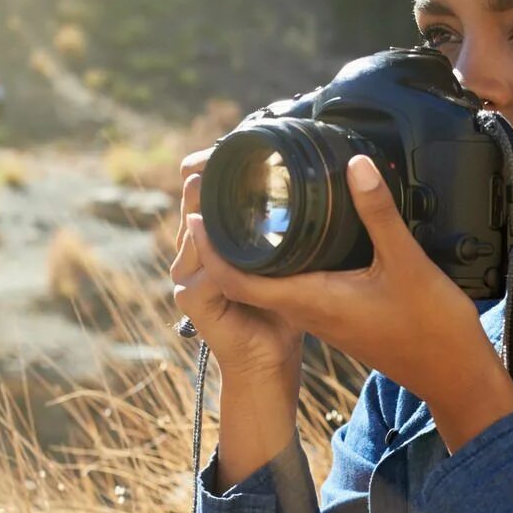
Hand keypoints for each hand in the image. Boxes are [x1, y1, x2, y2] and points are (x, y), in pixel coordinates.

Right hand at [169, 147, 304, 380]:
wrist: (271, 366)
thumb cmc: (282, 318)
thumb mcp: (291, 268)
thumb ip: (293, 236)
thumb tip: (322, 197)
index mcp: (218, 247)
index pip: (206, 200)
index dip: (211, 173)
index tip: (228, 147)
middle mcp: (198, 259)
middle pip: (193, 209)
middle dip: (201, 181)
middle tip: (214, 155)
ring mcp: (191, 279)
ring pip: (192, 234)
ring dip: (200, 210)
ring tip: (207, 180)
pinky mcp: (194, 302)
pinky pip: (200, 272)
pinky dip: (207, 252)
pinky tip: (211, 230)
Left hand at [191, 154, 511, 421]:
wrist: (454, 375)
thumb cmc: (431, 328)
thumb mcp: (407, 262)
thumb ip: (377, 213)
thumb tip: (354, 165)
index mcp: (313, 300)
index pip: (238, 280)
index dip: (211, 250)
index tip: (198, 211)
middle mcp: (310, 310)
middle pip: (245, 279)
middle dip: (225, 243)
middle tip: (218, 198)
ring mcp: (323, 316)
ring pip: (269, 283)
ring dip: (251, 252)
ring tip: (247, 209)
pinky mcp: (339, 314)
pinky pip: (295, 286)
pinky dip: (281, 261)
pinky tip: (295, 236)